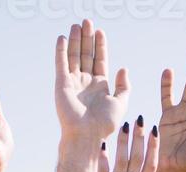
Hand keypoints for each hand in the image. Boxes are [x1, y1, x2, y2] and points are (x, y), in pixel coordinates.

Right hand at [55, 19, 128, 144]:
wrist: (87, 135)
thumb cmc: (104, 124)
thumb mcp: (120, 103)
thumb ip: (124, 86)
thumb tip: (123, 69)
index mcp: (100, 86)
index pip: (100, 61)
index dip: (100, 46)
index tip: (101, 32)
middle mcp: (85, 82)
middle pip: (87, 55)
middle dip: (87, 38)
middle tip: (87, 21)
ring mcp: (73, 82)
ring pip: (74, 56)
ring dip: (76, 40)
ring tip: (77, 25)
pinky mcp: (62, 84)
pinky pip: (61, 64)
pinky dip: (61, 51)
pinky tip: (63, 38)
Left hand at [85, 120, 165, 171]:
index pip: (151, 168)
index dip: (153, 148)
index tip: (154, 131)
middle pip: (138, 161)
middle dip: (140, 139)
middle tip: (140, 120)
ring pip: (122, 164)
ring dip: (124, 144)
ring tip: (124, 126)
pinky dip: (103, 161)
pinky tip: (103, 145)